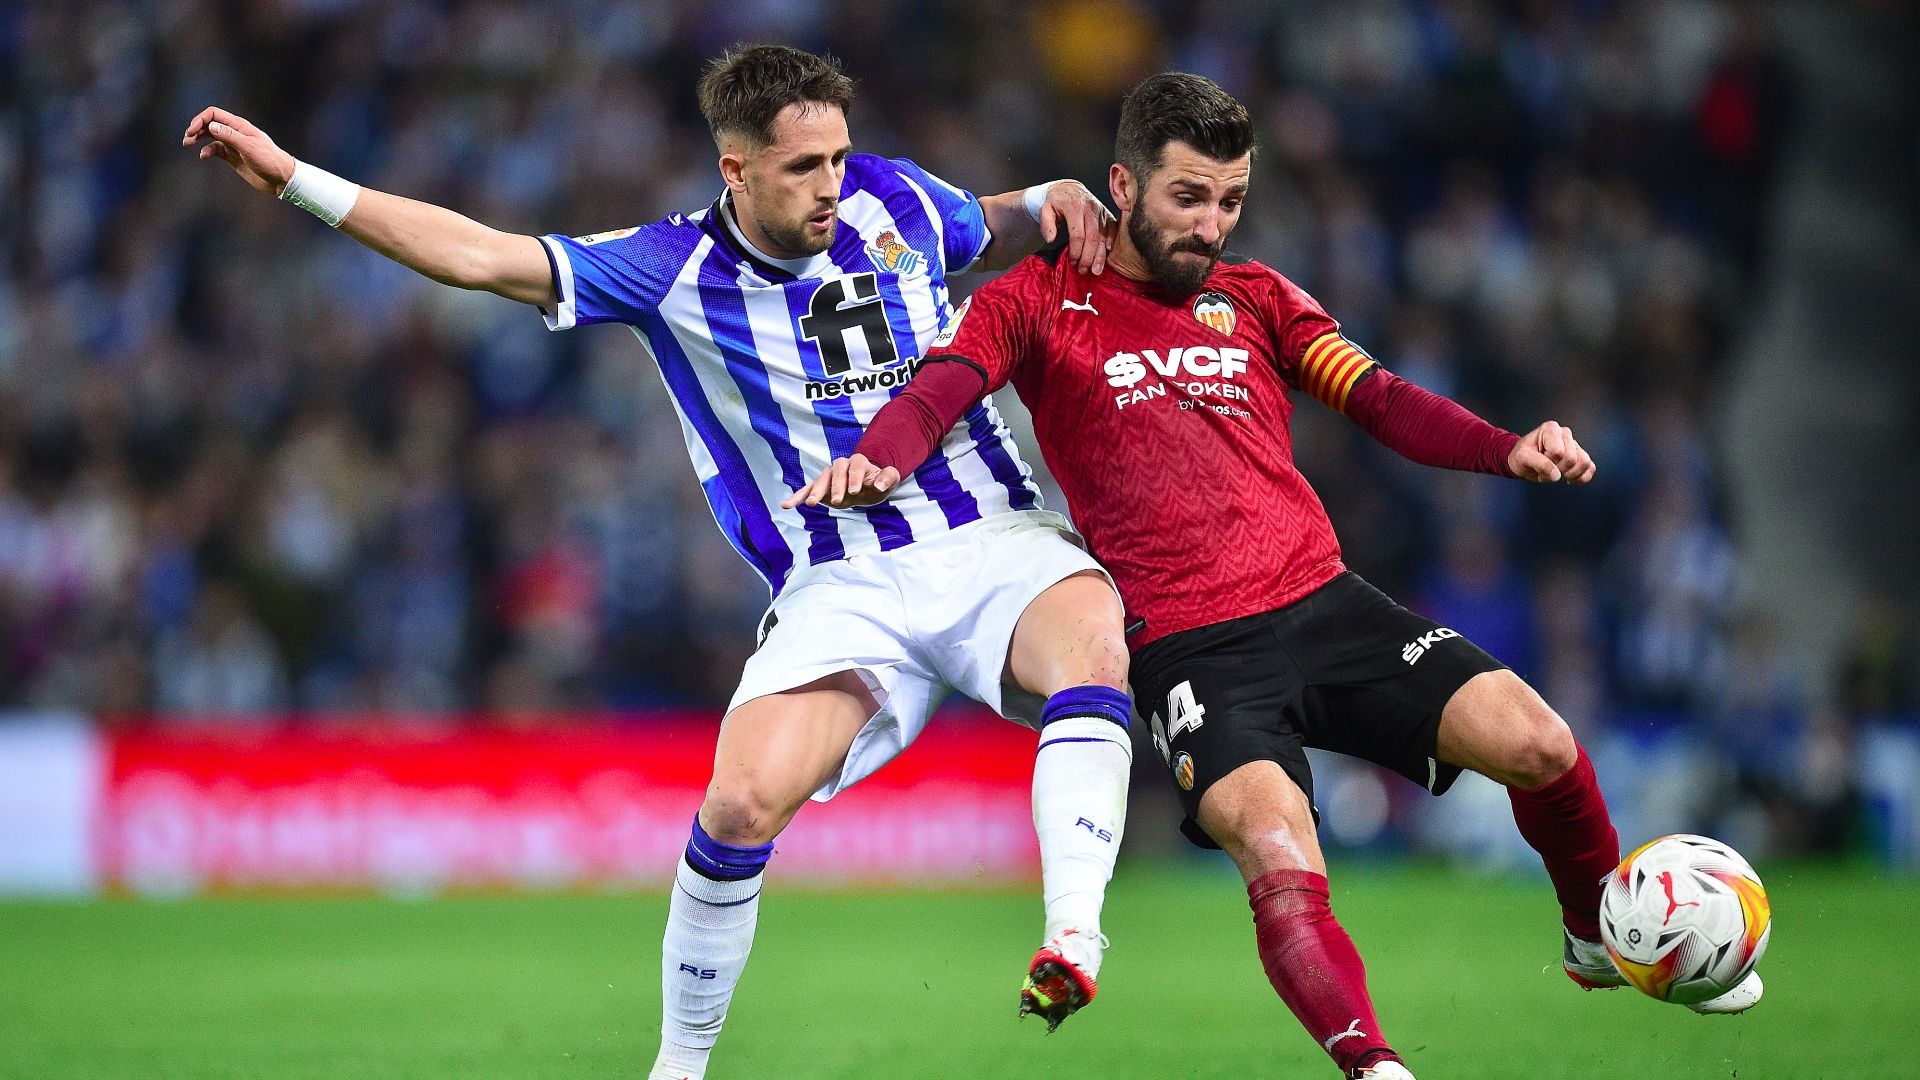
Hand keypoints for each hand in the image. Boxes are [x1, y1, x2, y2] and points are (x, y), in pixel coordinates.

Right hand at [183, 107, 295, 195]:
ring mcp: (233, 145)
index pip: (214, 114)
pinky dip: (207, 151)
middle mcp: (235, 133)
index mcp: (239, 126)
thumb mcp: (249, 147)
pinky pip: (215, 150)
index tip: (192, 131)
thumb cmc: (269, 161)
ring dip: (198, 138)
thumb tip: (211, 126)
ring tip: (187, 144)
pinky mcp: (233, 157)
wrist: (282, 179)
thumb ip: (230, 136)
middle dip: (196, 128)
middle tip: (187, 139)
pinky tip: (204, 156)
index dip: (200, 119)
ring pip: (210, 136)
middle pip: (210, 124)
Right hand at [781, 454, 902, 508]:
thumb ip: (888, 478)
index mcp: (858, 462)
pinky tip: (786, 505)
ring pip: (820, 480)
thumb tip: (879, 485)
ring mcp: (829, 476)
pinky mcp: (820, 488)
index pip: (855, 466)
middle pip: (836, 472)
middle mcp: (841, 466)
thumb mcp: (889, 481)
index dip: (854, 477)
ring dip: (815, 492)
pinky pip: (806, 490)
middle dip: (836, 486)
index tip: (855, 491)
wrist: (868, 488)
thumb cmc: (878, 483)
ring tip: (811, 504)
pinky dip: (797, 497)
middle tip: (836, 501)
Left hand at [1036, 180, 1117, 275]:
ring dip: (1101, 254)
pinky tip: (1109, 251)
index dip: (1076, 251)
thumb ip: (1046, 224)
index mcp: (1075, 207)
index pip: (1078, 235)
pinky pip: (1113, 227)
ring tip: (1096, 270)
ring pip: (1104, 235)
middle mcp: (1090, 208)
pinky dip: (1112, 239)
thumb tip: (1050, 239)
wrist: (1068, 189)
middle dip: (1089, 257)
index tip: (1072, 263)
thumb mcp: (1045, 209)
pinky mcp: (1107, 213)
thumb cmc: (1056, 202)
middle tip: (1084, 271)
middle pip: (1093, 237)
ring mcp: (1100, 211)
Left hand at [1508, 421, 1596, 483]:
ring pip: (1583, 463)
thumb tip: (1557, 475)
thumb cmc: (1522, 456)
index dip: (1547, 462)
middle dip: (1556, 470)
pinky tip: (1570, 479)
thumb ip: (1539, 464)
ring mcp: (1575, 444)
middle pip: (1571, 459)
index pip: (1558, 452)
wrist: (1524, 462)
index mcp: (1551, 428)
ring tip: (1555, 472)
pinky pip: (1590, 468)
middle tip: (1544, 469)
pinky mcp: (1581, 456)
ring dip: (1568, 474)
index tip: (1537, 461)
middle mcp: (1565, 433)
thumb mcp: (1523, 458)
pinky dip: (1582, 478)